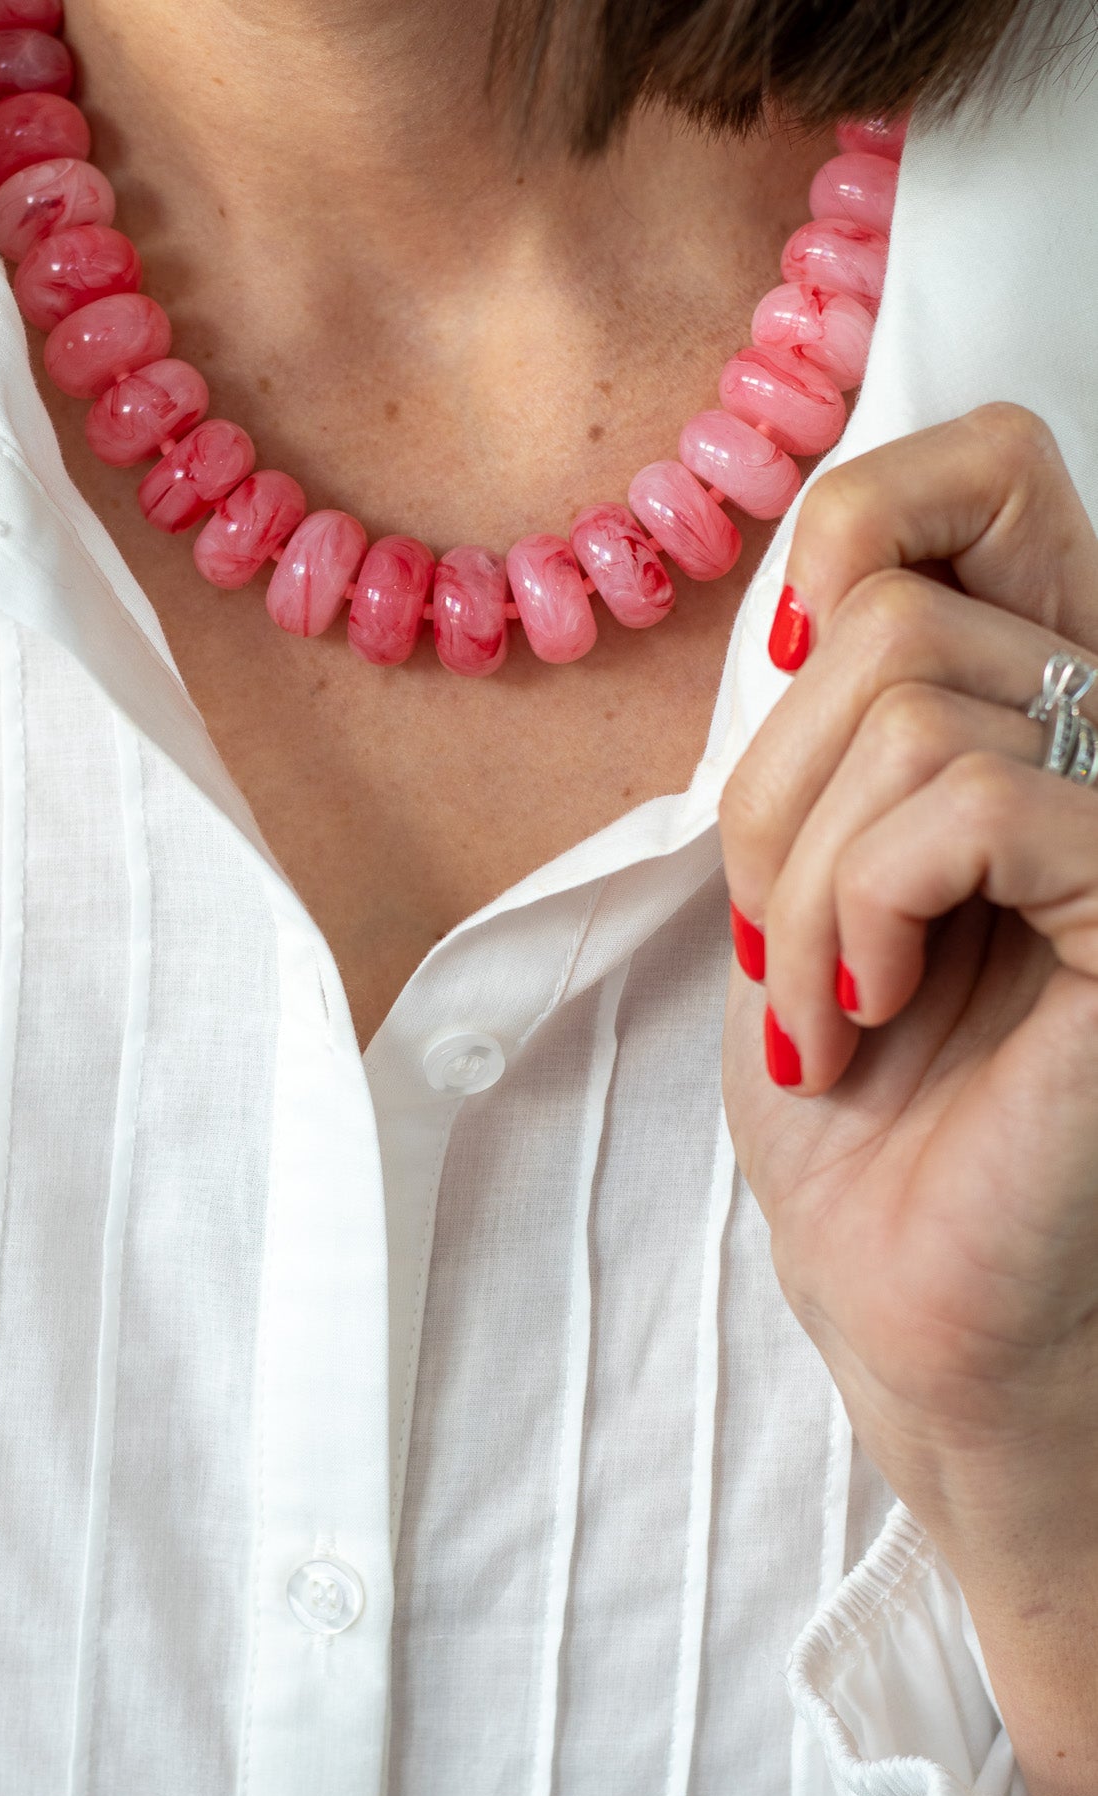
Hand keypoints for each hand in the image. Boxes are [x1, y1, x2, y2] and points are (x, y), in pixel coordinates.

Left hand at [718, 403, 1097, 1795]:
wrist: (906, 1296)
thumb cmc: (858, 1103)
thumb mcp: (805, 869)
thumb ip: (833, 717)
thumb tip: (814, 592)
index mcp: (1048, 712)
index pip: (996, 472)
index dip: (866, 521)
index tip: (783, 661)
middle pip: (899, 610)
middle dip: (773, 794)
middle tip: (786, 941)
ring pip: (914, 703)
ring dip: (802, 878)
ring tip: (827, 1004)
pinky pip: (972, 799)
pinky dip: (864, 908)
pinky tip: (870, 1008)